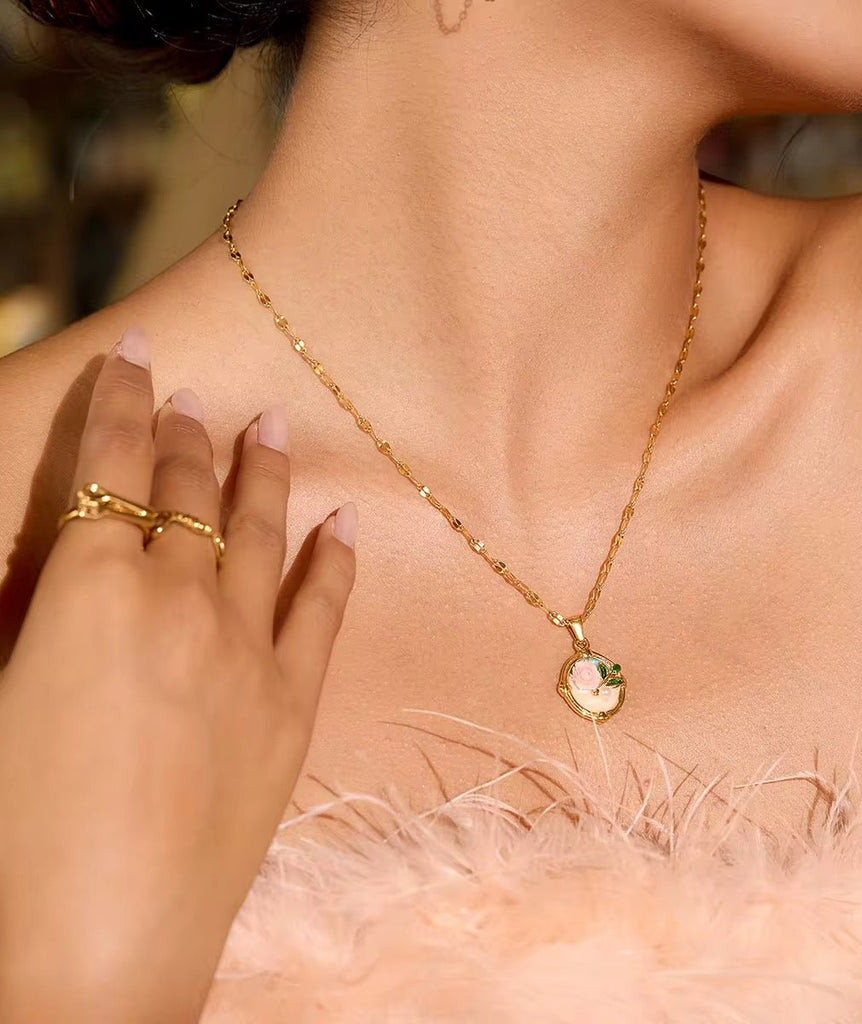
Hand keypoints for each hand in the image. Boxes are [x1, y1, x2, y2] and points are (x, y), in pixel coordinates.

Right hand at [0, 329, 357, 1022]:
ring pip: (260, 532)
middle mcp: (179, 601)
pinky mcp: (292, 706)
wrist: (89, 954)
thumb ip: (34, 611)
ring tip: (271, 423)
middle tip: (194, 395)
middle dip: (185, 434)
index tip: (136, 355)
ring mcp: (247, 651)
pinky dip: (336, 558)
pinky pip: (323, 609)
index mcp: (90, 588)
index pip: (109, 467)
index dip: (121, 401)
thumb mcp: (0, 690)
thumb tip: (52, 560)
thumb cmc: (9, 831)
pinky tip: (348, 519)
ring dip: (263, 472)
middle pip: (186, 491)